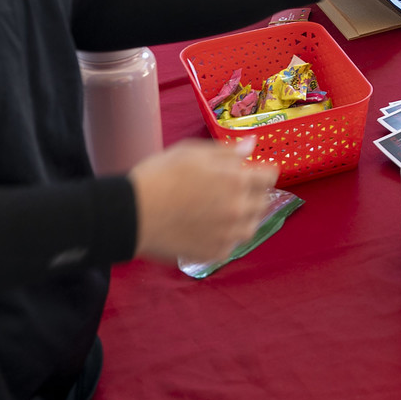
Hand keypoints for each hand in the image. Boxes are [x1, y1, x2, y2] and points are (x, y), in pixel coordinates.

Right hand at [129, 138, 278, 263]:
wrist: (130, 214)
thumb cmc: (158, 176)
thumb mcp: (192, 152)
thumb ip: (226, 152)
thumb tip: (251, 146)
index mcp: (236, 180)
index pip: (269, 176)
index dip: (261, 171)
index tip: (252, 171)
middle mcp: (238, 209)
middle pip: (263, 202)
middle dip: (253, 193)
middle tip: (231, 189)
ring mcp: (227, 234)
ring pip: (250, 227)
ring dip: (242, 217)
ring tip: (220, 210)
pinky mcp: (214, 254)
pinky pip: (230, 246)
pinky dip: (224, 237)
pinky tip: (207, 228)